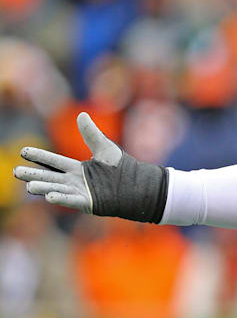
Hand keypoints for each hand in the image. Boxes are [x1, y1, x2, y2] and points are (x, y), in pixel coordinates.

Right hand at [13, 112, 167, 222]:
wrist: (140, 186)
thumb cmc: (124, 168)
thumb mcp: (105, 149)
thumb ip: (91, 134)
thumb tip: (81, 114)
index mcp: (78, 169)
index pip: (54, 162)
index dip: (39, 157)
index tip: (23, 152)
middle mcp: (76, 182)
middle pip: (50, 177)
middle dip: (33, 175)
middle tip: (15, 171)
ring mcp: (81, 194)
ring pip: (57, 189)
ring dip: (43, 187)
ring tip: (28, 185)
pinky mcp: (89, 203)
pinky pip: (72, 201)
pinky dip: (61, 198)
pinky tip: (49, 196)